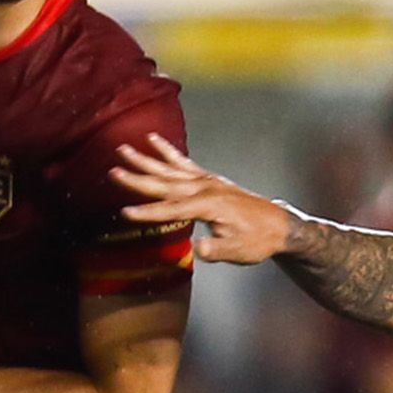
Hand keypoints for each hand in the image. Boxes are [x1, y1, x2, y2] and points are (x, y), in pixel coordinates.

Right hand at [109, 134, 294, 264]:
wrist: (279, 225)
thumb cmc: (258, 240)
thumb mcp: (238, 251)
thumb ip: (216, 250)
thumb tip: (197, 250)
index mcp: (209, 206)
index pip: (172, 210)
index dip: (148, 213)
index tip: (125, 213)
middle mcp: (206, 188)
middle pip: (165, 183)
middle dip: (138, 179)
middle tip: (114, 171)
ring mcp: (207, 181)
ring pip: (170, 169)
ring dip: (146, 160)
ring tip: (125, 149)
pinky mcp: (209, 179)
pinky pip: (183, 162)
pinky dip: (167, 151)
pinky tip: (154, 141)